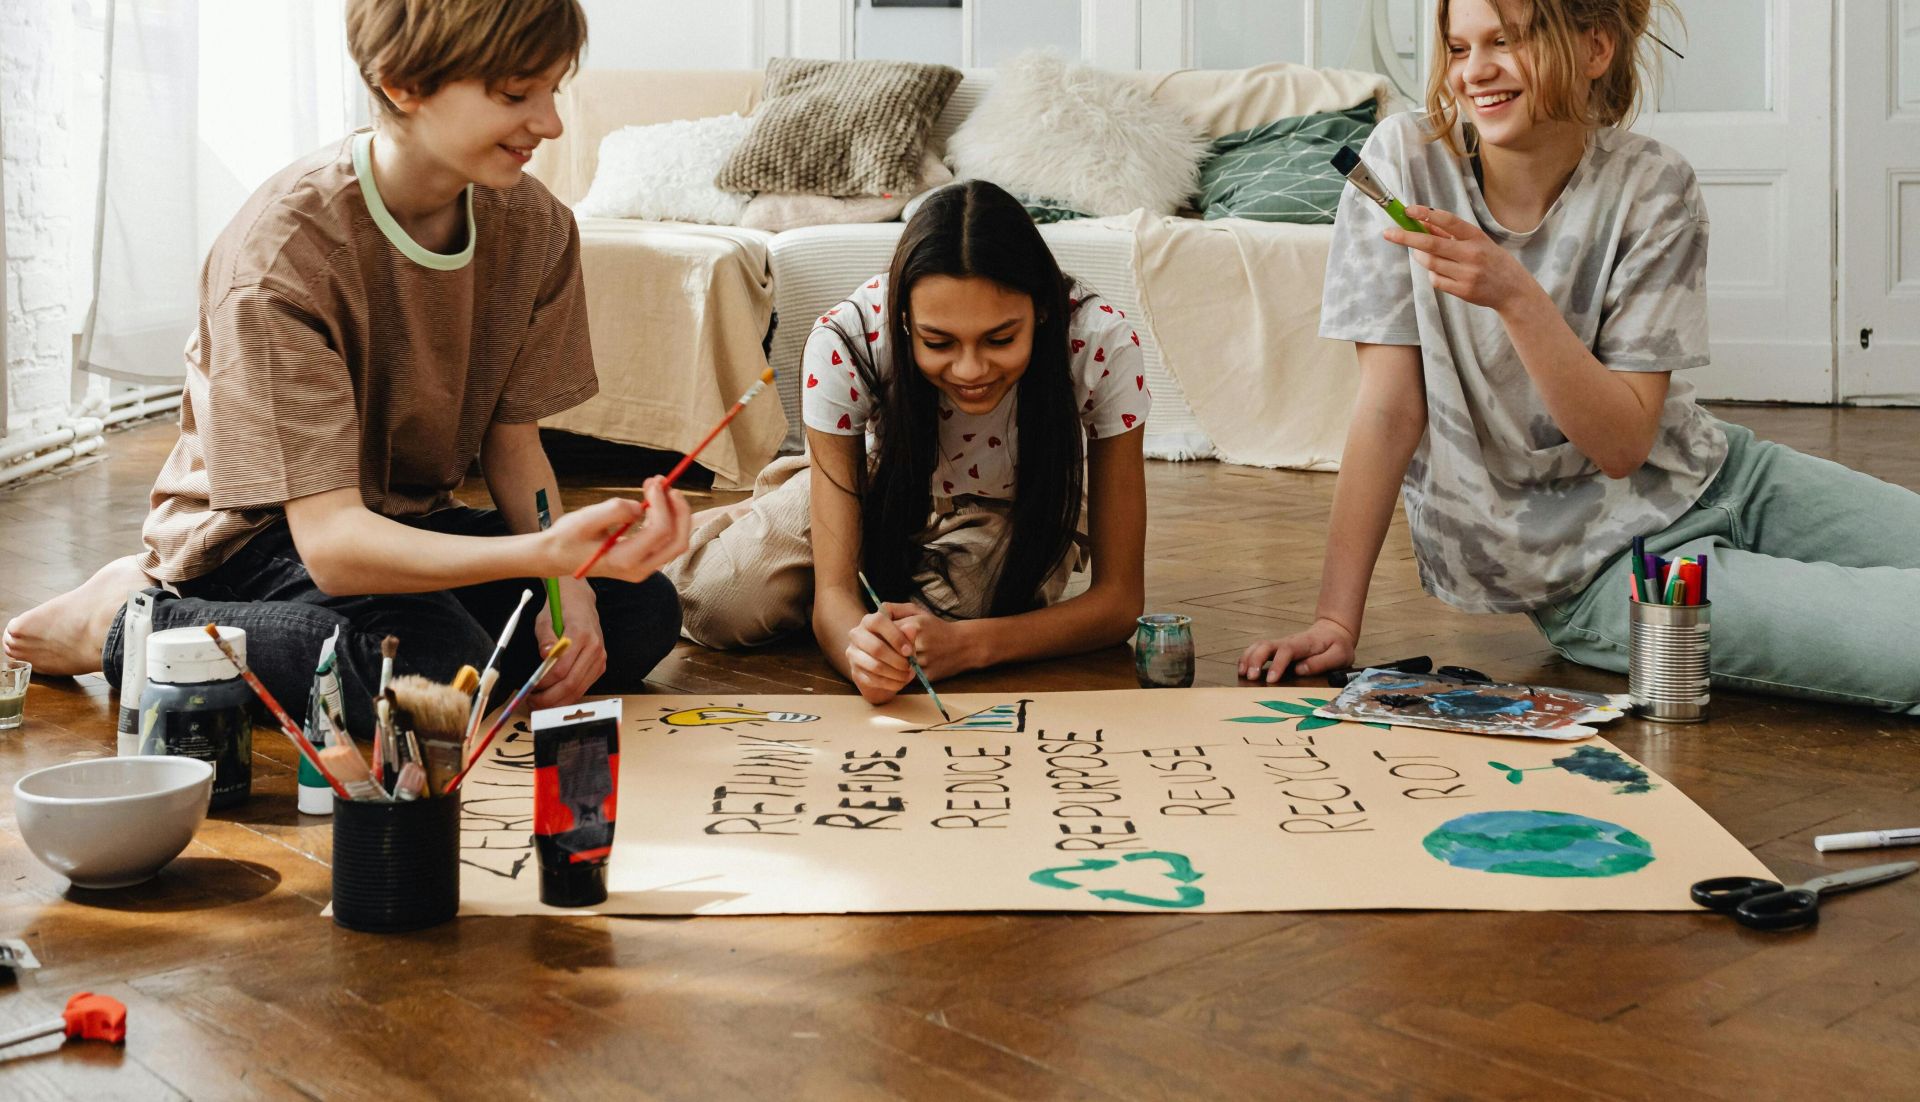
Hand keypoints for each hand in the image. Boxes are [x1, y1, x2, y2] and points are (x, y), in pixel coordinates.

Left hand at [529, 577, 603, 710]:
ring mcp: (600, 659)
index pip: (561, 669)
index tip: (530, 687)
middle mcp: (594, 649)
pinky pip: (584, 687)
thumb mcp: (545, 619)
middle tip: (532, 703)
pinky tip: (554, 698)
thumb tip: (545, 656)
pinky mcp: (600, 666)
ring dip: (558, 702)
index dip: (543, 683)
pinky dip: (568, 696)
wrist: (581, 603)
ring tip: (540, 704)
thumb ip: (545, 638)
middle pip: (571, 684)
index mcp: (581, 635)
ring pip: (579, 690)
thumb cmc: (560, 611)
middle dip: (549, 698)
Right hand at [553, 477, 692, 582]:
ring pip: (676, 541)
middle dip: (679, 510)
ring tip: (657, 485)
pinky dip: (666, 518)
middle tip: (668, 485)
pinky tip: (653, 499)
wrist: (557, 557)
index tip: (654, 483)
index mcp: (625, 560)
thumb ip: (614, 511)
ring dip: (674, 512)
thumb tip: (640, 508)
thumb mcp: (585, 519)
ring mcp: (644, 568)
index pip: (660, 532)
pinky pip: (665, 541)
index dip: (662, 504)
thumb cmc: (568, 537)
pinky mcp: (643, 561)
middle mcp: (639, 569)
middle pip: (678, 541)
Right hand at [845, 602, 920, 704]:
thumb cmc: (897, 648)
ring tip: (907, 675)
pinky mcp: (855, 672)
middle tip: (910, 666)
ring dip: (895, 673)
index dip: (896, 637)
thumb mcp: (906, 640)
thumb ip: (908, 635)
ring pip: (875, 666)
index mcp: (870, 621)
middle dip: (897, 660)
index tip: (909, 651)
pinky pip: (873, 680)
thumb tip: (912, 628)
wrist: (886, 668)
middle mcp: (857, 635)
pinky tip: (900, 682)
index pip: (879, 622)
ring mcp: (853, 654)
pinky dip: (890, 683)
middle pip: (876, 648)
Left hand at [881, 606, 972, 681]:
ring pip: (897, 666)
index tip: (880, 637)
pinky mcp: (928, 675)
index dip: (881, 636)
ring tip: (896, 660)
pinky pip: (907, 677)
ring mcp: (924, 661)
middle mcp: (920, 643)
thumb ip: (896, 609)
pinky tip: (907, 669)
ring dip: (894, 664)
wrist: (964, 645)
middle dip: (885, 651)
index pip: (886, 632)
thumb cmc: (937, 628)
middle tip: (883, 651)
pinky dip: (904, 674)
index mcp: (915, 625)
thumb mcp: (919, 612)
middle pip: (889, 650)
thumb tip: (876, 611)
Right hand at [1238, 618, 1356, 684]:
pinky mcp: (1277, 648)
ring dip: (1248, 658)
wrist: (1333, 631)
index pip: (1287, 651)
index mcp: (1305, 644)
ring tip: (1243, 674)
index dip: (1277, 664)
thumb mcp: (1339, 655)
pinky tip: (1243, 669)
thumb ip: (1321, 662)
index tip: (1271, 680)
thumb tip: (1300, 670)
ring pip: (1259, 645)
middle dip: (1255, 660)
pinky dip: (1248, 657)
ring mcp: (1281, 644)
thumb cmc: (1337, 646)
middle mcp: (1289, 642)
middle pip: (1266, 645)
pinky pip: (1258, 649)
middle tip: (1251, 677)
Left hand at [1386, 205, 1534, 311]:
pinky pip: (1436, 280)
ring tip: (1421, 254)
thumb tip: (1421, 224)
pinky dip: (1432, 274)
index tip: (1408, 210)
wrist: (1513, 290)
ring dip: (1420, 257)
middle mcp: (1472, 254)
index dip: (1426, 214)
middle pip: (1431, 244)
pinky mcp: (1463, 291)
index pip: (1448, 221)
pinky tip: (1442, 272)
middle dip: (1406, 237)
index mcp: (1476, 236)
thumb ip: (1451, 235)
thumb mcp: (1477, 242)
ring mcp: (1467, 273)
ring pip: (1430, 263)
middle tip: (1388, 233)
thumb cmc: (1492, 261)